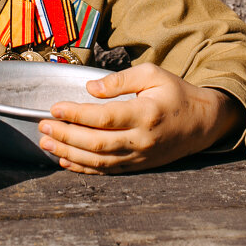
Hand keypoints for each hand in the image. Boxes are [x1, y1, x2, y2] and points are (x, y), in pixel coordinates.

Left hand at [37, 63, 244, 174]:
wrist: (203, 123)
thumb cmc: (175, 93)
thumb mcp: (152, 75)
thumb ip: (120, 81)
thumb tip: (90, 89)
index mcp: (146, 113)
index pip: (104, 117)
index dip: (76, 114)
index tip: (54, 108)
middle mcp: (142, 139)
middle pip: (97, 143)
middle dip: (66, 135)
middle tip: (42, 127)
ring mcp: (140, 157)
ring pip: (99, 161)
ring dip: (69, 153)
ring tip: (46, 143)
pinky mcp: (138, 166)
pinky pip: (107, 171)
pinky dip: (83, 168)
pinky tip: (65, 160)